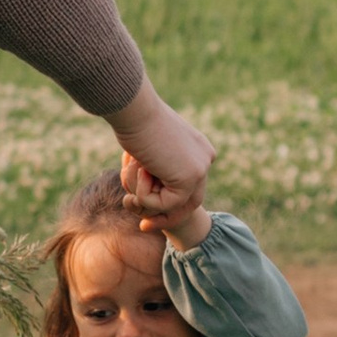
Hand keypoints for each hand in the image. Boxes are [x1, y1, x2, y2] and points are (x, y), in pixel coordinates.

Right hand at [110, 83, 213, 239]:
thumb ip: (155, 169)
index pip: (188, 188)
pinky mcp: (190, 178)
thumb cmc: (133, 122)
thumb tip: (148, 191)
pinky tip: (141, 167)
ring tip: (132, 170)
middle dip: (164, 219)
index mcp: (198, 148)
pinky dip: (144, 193)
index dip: (167, 208)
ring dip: (143, 196)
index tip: (145, 222)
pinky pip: (163, 204)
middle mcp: (205, 158)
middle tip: (143, 227)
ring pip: (172, 205)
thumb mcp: (147, 147)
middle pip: (189, 203)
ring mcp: (200, 169)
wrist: (133, 109)